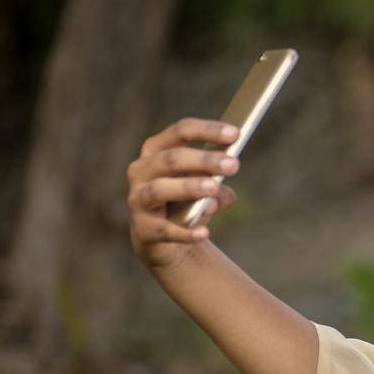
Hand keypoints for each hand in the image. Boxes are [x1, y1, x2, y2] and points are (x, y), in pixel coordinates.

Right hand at [126, 118, 240, 270]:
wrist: (169, 243)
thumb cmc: (189, 202)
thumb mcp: (208, 191)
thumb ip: (218, 190)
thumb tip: (217, 194)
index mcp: (158, 150)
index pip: (181, 132)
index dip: (207, 131)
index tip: (235, 134)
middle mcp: (142, 170)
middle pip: (171, 159)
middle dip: (203, 160)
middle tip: (233, 165)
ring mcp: (138, 199)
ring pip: (159, 189)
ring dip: (188, 187)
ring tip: (213, 187)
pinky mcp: (142, 229)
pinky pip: (163, 230)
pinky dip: (183, 232)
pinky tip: (204, 233)